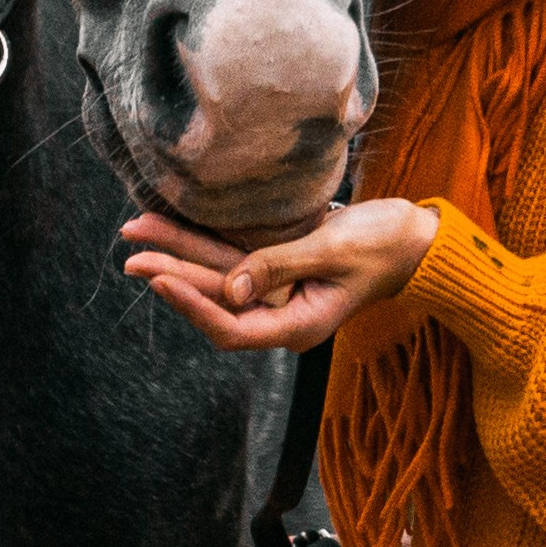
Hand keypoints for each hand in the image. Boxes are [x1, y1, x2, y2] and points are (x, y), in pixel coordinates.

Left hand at [119, 199, 438, 350]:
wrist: (415, 234)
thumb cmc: (385, 244)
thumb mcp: (333, 252)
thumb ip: (280, 266)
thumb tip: (231, 292)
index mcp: (297, 324)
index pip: (232, 326)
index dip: (192, 304)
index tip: (157, 278)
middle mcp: (280, 310)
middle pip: (216, 296)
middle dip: (171, 270)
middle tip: (129, 250)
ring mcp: (278, 285)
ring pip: (218, 269)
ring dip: (180, 248)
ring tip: (136, 229)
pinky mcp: (280, 259)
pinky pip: (234, 249)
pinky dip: (206, 235)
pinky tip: (176, 220)